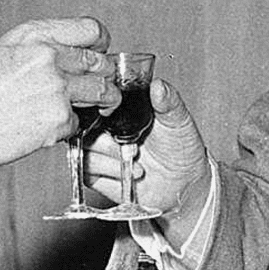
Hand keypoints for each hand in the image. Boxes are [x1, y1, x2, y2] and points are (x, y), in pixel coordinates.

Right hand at [0, 17, 114, 179]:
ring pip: (102, 92)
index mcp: (34, 36)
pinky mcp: (59, 118)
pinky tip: (52, 126)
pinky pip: (79, 122)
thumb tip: (64, 56)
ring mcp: (57, 88)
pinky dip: (70, 127)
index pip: (90, 29)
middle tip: (101, 84)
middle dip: (103, 75)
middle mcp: (49, 57)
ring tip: (100, 107)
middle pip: (101, 62)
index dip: (101, 42)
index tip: (101, 52)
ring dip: (104, 101)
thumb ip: (37, 49)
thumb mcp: (2, 52)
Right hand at [85, 77, 211, 244]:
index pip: (96, 99)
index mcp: (121, 107)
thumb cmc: (182, 148)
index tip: (111, 114)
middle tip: (132, 148)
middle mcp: (106, 126)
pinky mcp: (96, 172)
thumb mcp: (179, 121)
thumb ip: (169, 102)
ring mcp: (99, 149)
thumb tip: (159, 85)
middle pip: (84, 125)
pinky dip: (107, 173)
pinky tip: (128, 174)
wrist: (184, 184)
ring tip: (136, 161)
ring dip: (109, 158)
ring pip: (83, 148)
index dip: (98, 106)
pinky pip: (86, 170)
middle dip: (105, 140)